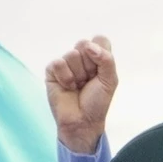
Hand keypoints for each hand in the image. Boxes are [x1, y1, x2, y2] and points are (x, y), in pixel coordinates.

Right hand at [45, 36, 117, 155]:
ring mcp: (66, 63)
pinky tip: (68, 87)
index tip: (101, 70)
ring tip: (78, 86)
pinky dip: (65, 78)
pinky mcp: (52, 70)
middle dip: (89, 65)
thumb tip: (89, 46)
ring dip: (78, 74)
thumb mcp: (110, 81)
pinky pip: (58, 63)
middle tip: (89, 80)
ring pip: (71, 54)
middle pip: (83, 43)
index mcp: (97, 58)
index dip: (101, 54)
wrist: (82, 121)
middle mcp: (82, 58)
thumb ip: (106, 60)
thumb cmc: (97, 102)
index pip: (100, 39)